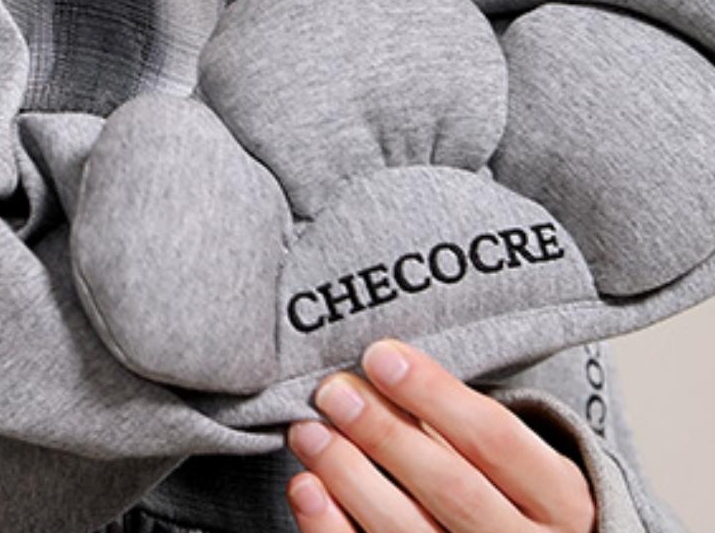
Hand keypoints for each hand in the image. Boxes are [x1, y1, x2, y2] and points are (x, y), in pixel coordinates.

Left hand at [285, 338, 594, 531]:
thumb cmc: (522, 504)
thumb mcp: (524, 465)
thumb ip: (464, 425)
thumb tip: (386, 367)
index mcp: (561, 502)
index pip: (494, 439)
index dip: (433, 394)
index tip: (380, 356)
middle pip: (451, 487)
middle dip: (385, 435)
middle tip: (334, 392)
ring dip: (350, 478)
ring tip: (309, 432)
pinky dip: (334, 528)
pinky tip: (309, 490)